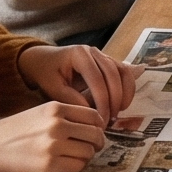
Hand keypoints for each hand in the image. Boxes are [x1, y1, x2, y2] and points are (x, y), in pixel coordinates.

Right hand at [0, 101, 110, 171]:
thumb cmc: (15, 131)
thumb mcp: (39, 112)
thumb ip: (64, 115)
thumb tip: (94, 126)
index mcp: (55, 108)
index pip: (94, 116)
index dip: (99, 126)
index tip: (95, 132)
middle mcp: (56, 124)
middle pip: (95, 134)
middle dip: (96, 143)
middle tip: (91, 147)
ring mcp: (53, 145)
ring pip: (88, 152)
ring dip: (86, 156)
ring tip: (74, 156)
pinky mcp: (48, 164)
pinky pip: (77, 166)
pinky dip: (76, 167)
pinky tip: (66, 164)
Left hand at [19, 42, 134, 117]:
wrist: (44, 60)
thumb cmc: (46, 73)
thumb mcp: (52, 87)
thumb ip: (70, 98)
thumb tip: (91, 113)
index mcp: (79, 54)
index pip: (96, 77)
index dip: (102, 99)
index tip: (101, 118)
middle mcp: (94, 52)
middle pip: (113, 74)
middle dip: (114, 99)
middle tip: (110, 119)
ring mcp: (103, 55)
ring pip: (123, 72)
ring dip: (124, 94)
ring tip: (118, 112)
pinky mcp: (109, 63)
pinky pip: (124, 74)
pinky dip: (127, 89)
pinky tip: (122, 105)